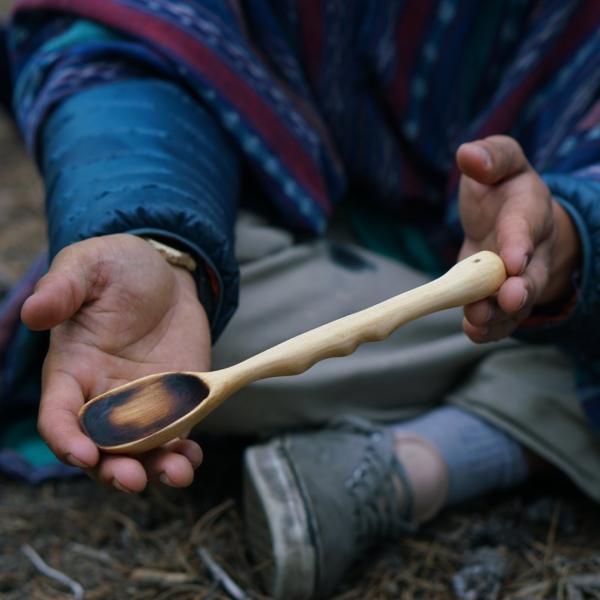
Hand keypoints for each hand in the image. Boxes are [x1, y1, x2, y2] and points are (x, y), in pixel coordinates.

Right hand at [21, 234, 210, 492]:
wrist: (166, 274)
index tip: (84, 453)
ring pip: (139, 450)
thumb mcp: (88, 266)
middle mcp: (102, 395)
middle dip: (112, 468)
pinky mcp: (176, 401)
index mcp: (72, 370)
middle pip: (99, 446)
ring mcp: (141, 402)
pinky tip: (191, 458)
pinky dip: (182, 452)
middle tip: (132, 478)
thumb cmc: (118, 267)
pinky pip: (176, 435)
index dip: (65, 439)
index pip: (58, 415)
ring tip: (176, 473)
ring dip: (154, 468)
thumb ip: (62, 289)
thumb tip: (33, 312)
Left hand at [456, 135, 580, 341]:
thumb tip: (468, 155)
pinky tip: (473, 333)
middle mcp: (530, 250)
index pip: (526, 228)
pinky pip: (500, 317)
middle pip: (531, 275)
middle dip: (521, 288)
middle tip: (509, 298)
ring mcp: (515, 279)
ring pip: (516, 302)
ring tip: (478, 322)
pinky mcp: (498, 297)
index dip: (520, 244)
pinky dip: (488, 327)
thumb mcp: (499, 162)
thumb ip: (490, 157)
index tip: (512, 260)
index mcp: (528, 210)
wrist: (506, 218)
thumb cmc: (500, 187)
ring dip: (498, 314)